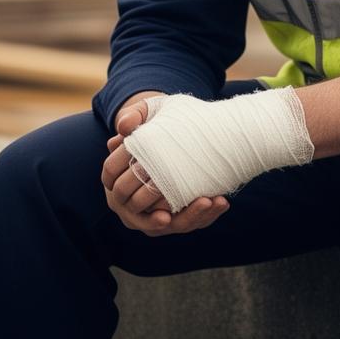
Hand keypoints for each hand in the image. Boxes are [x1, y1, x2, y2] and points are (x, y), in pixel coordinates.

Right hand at [101, 94, 229, 235]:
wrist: (164, 129)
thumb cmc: (149, 123)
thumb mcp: (143, 114)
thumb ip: (132, 116)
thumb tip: (124, 126)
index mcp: (117, 186)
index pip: (133, 210)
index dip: (149, 219)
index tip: (167, 215)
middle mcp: (132, 205)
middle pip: (158, 223)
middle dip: (183, 217)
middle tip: (204, 202)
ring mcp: (154, 210)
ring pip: (176, 224)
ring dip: (197, 216)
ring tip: (215, 201)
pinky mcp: (175, 210)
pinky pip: (191, 218)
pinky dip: (207, 213)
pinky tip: (222, 200)